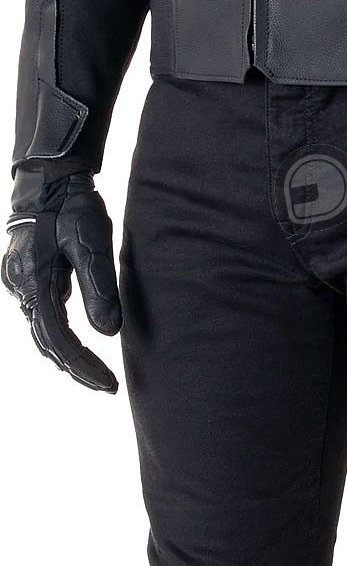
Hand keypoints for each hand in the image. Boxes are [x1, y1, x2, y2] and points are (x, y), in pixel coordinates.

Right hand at [2, 167, 121, 392]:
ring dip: (67, 354)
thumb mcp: (91, 245)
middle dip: (76, 367)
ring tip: (95, 374)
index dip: (83, 366)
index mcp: (34, 283)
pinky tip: (77, 346)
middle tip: (107, 386)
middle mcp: (20, 288)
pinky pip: (42, 316)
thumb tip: (108, 333)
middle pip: (47, 342)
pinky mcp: (26, 277)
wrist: (48, 179)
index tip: (108, 384)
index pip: (59, 340)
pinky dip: (59, 335)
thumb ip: (98, 288)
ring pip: (43, 331)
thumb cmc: (71, 207)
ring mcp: (20, 283)